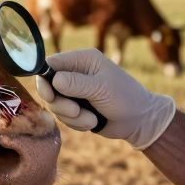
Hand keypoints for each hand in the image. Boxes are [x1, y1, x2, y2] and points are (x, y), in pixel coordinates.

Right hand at [35, 49, 175, 148]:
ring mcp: (74, 92)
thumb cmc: (125, 98)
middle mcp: (75, 73)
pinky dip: (76, 124)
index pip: (51, 64)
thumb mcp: (102, 88)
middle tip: (76, 111)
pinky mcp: (75, 108)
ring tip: (92, 120)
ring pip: (55, 105)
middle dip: (61, 104)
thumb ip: (77, 83)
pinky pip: (63, 117)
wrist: (139, 121)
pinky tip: (93, 122)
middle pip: (48, 87)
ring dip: (72, 117)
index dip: (45, 80)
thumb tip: (54, 80)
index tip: (50, 95)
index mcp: (82, 60)